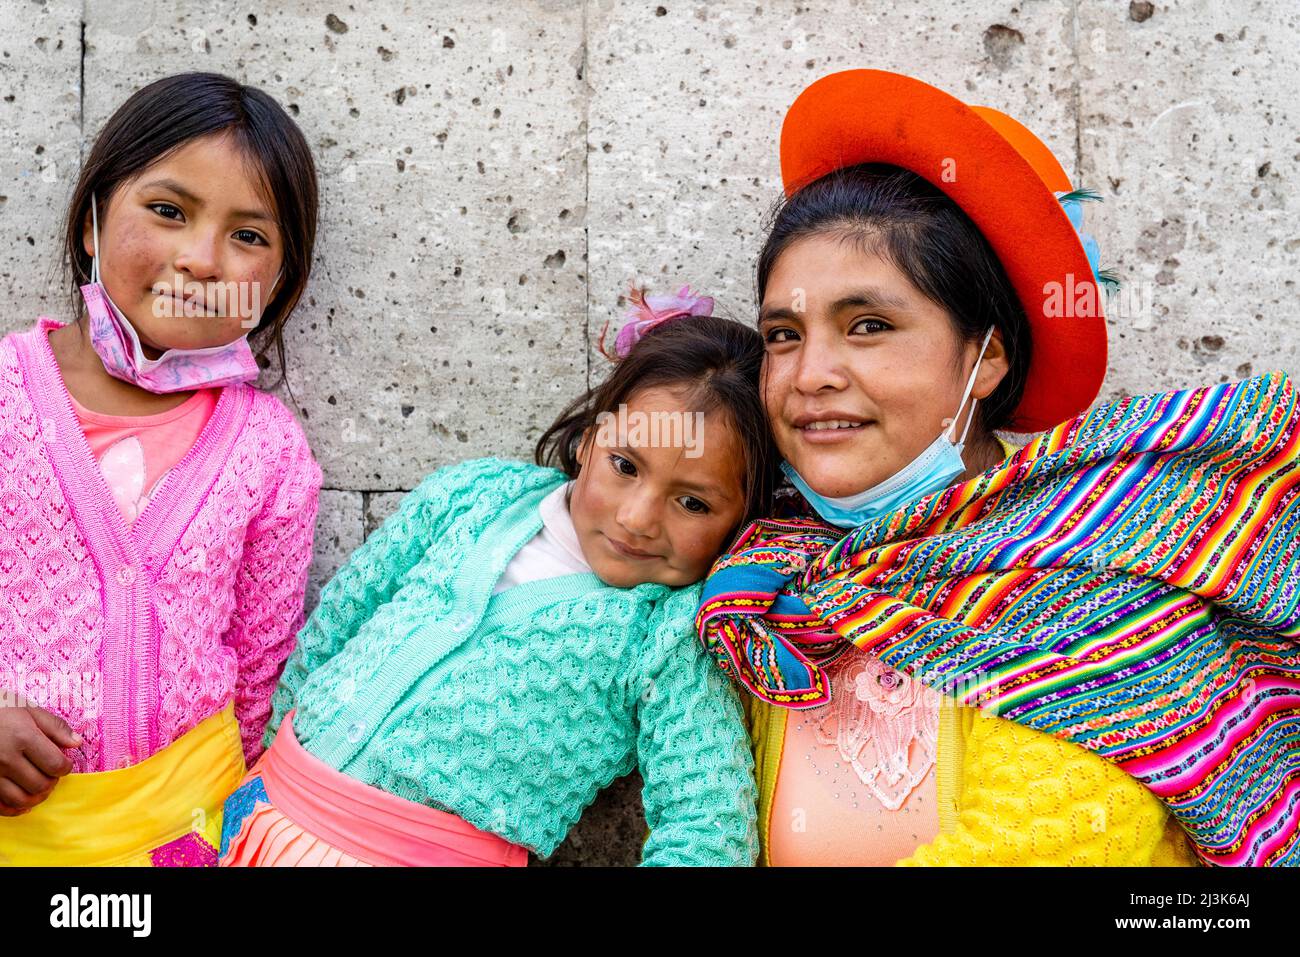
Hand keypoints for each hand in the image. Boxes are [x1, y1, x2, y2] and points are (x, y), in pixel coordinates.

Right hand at [0, 694, 80, 815]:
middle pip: (41, 785)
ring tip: (40, 786)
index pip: (56, 765)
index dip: (66, 767)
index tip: (64, 763)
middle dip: (52, 782)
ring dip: (37, 797)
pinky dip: (16, 809)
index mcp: (23, 738)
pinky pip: (1, 807)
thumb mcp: (30, 712)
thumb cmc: (2, 715)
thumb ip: (56, 727)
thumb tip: (77, 743)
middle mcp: (7, 759)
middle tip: (51, 774)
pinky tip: (24, 801)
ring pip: (22, 800)